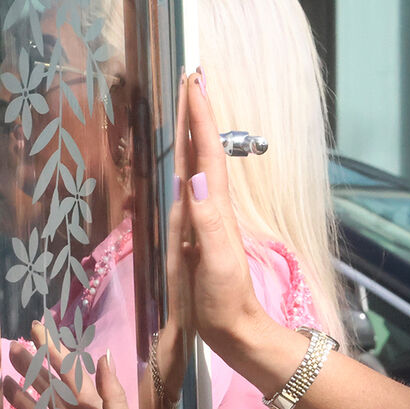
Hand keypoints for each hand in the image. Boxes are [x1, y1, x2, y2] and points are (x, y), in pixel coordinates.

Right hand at [177, 71, 271, 352]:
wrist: (233, 331)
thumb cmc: (225, 299)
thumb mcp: (217, 261)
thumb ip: (208, 221)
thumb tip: (194, 177)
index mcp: (214, 208)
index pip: (207, 153)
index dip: (201, 117)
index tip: (194, 80)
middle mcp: (209, 208)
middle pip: (201, 152)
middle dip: (195, 114)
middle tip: (188, 77)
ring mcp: (202, 220)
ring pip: (193, 166)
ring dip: (189, 134)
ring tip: (181, 104)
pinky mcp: (194, 235)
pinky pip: (184, 190)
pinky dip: (180, 166)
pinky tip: (175, 162)